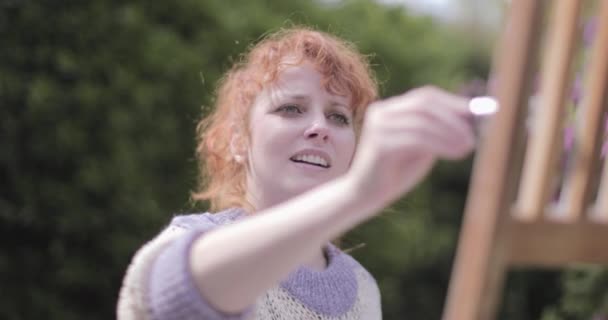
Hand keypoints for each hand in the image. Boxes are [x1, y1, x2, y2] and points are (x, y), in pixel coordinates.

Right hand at [347, 86, 474, 207]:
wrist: (365, 197)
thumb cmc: (394, 173)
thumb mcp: (420, 148)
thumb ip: (438, 131)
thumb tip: (470, 116)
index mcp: (389, 110)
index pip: (424, 97)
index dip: (452, 102)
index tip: (476, 113)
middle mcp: (381, 113)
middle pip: (424, 105)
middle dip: (453, 118)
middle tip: (473, 135)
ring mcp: (378, 127)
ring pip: (423, 122)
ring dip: (451, 133)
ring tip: (468, 147)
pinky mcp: (379, 144)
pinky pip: (417, 139)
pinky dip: (442, 144)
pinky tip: (456, 154)